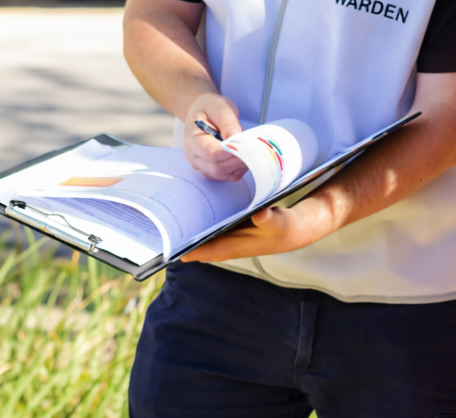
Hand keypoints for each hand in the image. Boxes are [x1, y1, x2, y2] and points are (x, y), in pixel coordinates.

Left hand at [181, 201, 333, 262]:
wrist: (292, 231)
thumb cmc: (283, 229)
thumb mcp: (278, 222)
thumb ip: (269, 220)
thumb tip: (260, 214)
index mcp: (236, 246)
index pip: (207, 251)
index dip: (189, 251)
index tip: (170, 248)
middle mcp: (228, 244)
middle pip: (200, 245)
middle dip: (183, 239)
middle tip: (162, 226)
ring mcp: (228, 237)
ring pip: (203, 236)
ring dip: (190, 229)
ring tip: (171, 214)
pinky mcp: (230, 228)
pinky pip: (210, 226)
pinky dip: (201, 219)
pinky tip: (192, 204)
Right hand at [184, 93, 248, 181]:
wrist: (201, 113)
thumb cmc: (210, 108)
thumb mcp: (220, 107)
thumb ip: (228, 122)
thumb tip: (236, 139)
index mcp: (192, 137)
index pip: (211, 153)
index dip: (230, 153)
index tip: (246, 147)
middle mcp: (193, 155)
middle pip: (216, 167)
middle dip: (237, 161)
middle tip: (254, 151)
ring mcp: (200, 165)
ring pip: (221, 174)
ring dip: (238, 166)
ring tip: (250, 152)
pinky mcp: (209, 171)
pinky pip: (225, 177)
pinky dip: (237, 170)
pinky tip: (243, 158)